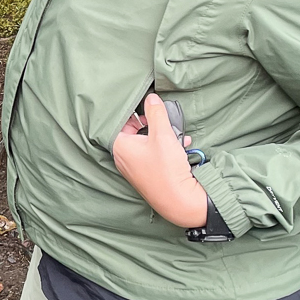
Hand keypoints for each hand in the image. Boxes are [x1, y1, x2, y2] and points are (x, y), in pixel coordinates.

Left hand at [111, 93, 207, 227]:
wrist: (180, 201)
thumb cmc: (167, 170)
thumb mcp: (163, 134)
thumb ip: (156, 113)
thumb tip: (151, 99)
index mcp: (119, 146)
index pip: (118, 121)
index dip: (132, 111)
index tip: (144, 105)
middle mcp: (122, 158)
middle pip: (133, 131)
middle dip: (151, 124)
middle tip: (162, 120)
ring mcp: (134, 169)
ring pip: (145, 143)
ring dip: (162, 136)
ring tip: (176, 134)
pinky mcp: (146, 175)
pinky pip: (152, 155)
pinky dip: (165, 149)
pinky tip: (181, 147)